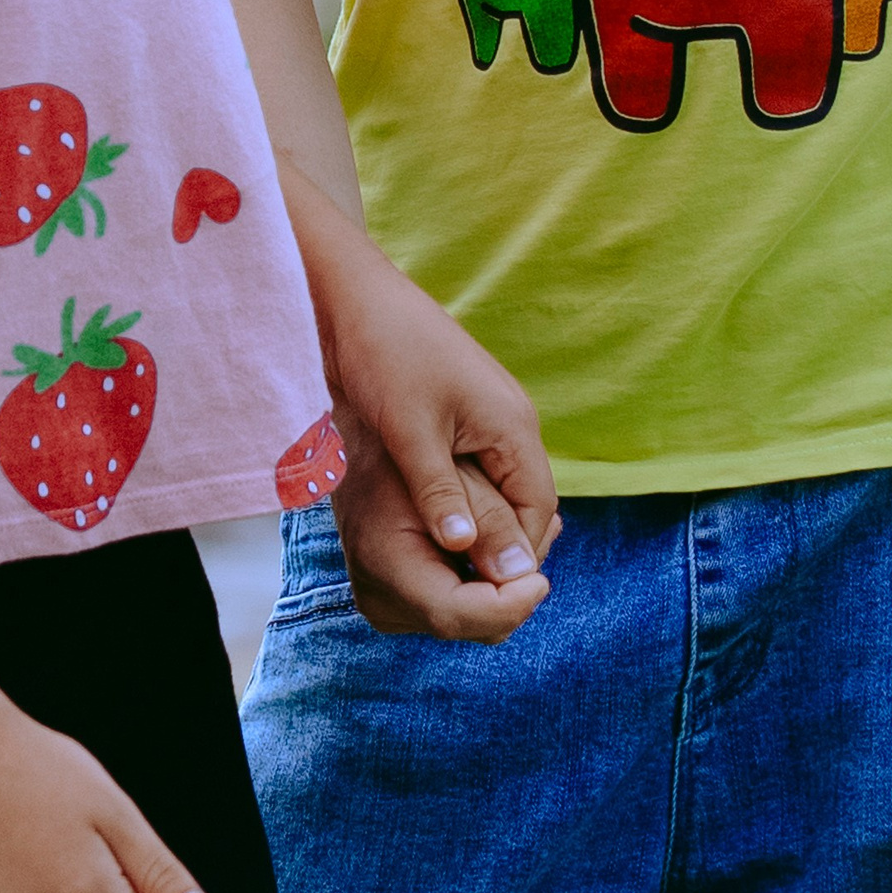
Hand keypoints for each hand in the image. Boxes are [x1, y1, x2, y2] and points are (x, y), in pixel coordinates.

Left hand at [321, 244, 559, 639]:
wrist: (354, 296)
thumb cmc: (384, 353)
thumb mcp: (411, 431)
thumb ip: (442, 493)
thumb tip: (470, 554)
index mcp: (513, 426)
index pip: (537, 514)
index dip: (516, 559)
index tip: (483, 596)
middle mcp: (511, 422)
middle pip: (525, 506)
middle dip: (501, 548)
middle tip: (464, 591)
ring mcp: (489, 416)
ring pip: (501, 491)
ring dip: (480, 527)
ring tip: (446, 566)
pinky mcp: (462, 413)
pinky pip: (478, 472)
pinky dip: (462, 502)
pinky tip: (433, 523)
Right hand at [331, 420, 556, 639]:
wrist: (356, 438)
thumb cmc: (406, 443)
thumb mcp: (457, 471)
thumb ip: (492, 522)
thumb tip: (525, 573)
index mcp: (385, 562)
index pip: (456, 614)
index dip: (508, 605)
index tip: (543, 579)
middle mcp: (378, 595)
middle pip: (468, 624)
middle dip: (513, 590)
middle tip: (548, 535)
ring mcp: (382, 602)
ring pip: (467, 621)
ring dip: (502, 584)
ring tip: (529, 528)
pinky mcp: (393, 600)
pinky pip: (453, 608)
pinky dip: (482, 581)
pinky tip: (500, 538)